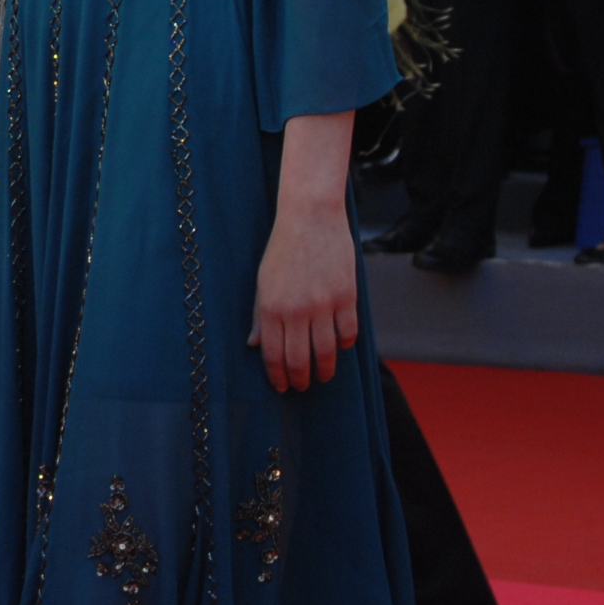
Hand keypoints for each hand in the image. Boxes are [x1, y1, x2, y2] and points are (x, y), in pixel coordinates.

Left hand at [251, 194, 357, 391]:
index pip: (273, 355)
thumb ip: (261, 315)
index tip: (282, 386)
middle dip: (301, 379)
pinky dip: (344, 345)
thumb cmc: (283, 248)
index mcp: (272, 307)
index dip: (278, 376)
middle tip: (303, 386)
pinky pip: (348, 332)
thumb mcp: (263, 281)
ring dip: (325, 369)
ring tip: (323, 375)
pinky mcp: (347, 296)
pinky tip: (340, 348)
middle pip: (300, 359)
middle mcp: (297, 310)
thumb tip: (255, 346)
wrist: (311, 218)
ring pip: (327, 352)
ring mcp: (324, 304)